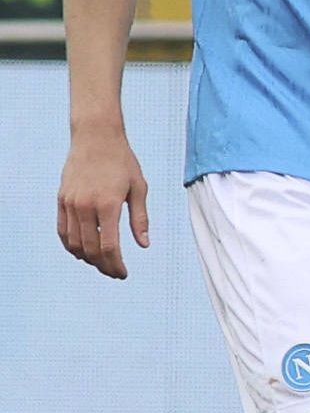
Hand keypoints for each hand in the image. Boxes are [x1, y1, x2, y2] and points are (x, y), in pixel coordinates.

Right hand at [57, 122, 149, 279]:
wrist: (96, 138)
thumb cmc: (123, 162)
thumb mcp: (139, 188)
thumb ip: (140, 219)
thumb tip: (144, 245)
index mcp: (108, 205)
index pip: (109, 246)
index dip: (116, 265)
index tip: (123, 274)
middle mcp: (85, 207)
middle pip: (91, 249)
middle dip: (103, 266)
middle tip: (114, 273)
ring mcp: (70, 204)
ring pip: (74, 243)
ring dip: (87, 258)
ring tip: (102, 264)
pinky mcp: (61, 200)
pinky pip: (62, 231)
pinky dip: (71, 246)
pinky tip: (83, 251)